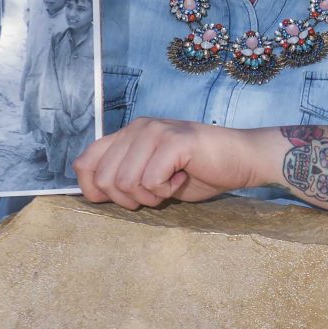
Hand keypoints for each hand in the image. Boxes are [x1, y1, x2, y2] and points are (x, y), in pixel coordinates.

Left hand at [73, 119, 266, 208]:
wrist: (242, 159)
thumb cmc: (200, 171)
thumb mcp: (152, 175)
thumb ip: (124, 176)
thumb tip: (93, 193)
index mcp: (127, 135)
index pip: (84, 163)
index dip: (94, 190)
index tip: (123, 200)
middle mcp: (136, 128)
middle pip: (104, 179)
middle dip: (128, 200)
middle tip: (155, 194)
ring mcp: (154, 131)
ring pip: (126, 182)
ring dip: (149, 196)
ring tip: (170, 186)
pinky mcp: (173, 141)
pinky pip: (150, 181)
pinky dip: (165, 191)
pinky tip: (181, 179)